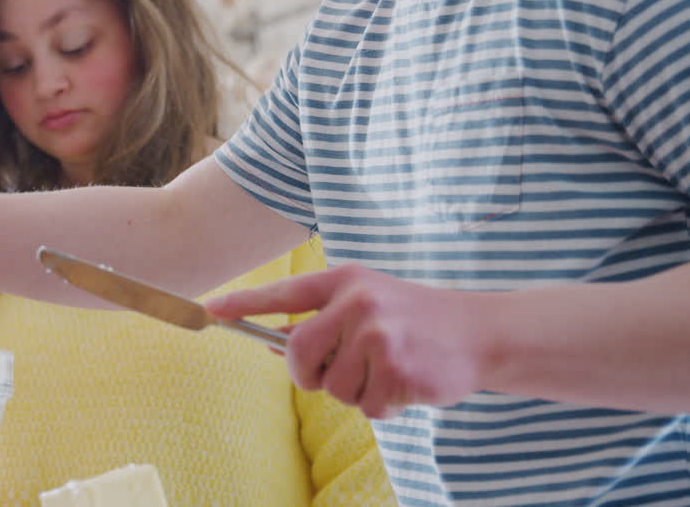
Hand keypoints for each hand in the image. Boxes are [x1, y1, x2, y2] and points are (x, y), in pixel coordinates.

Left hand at [206, 263, 487, 417]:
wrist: (479, 332)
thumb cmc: (412, 319)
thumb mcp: (365, 304)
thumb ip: (321, 321)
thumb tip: (270, 342)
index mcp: (345, 281)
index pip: (284, 291)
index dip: (244, 303)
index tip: (210, 311)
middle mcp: (359, 303)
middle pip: (300, 354)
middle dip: (308, 375)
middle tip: (333, 374)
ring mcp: (380, 336)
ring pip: (334, 387)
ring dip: (356, 391)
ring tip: (386, 370)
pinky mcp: (400, 369)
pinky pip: (368, 407)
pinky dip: (384, 405)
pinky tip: (405, 383)